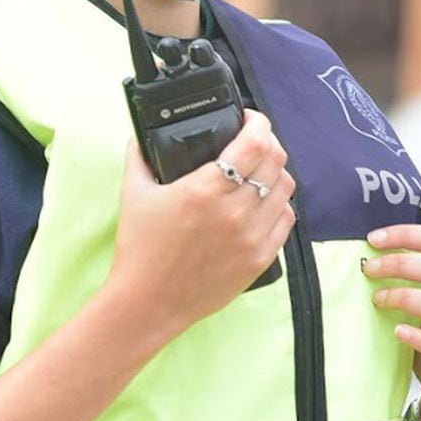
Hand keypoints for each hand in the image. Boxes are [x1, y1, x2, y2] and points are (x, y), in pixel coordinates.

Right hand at [108, 111, 295, 336]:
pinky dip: (279, 205)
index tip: (250, 119)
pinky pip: (287, 220)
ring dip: (275, 172)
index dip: (258, 122)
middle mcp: (234, 211)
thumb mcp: (133, 194)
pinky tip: (262, 203)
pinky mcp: (259, 258)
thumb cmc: (140, 250)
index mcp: (204, 189)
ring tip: (259, 172)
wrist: (149, 302)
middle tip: (253, 142)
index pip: (254, 142)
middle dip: (268, 142)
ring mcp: (251, 236)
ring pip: (286, 187)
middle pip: (276, 160)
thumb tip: (141, 137)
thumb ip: (139, 158)